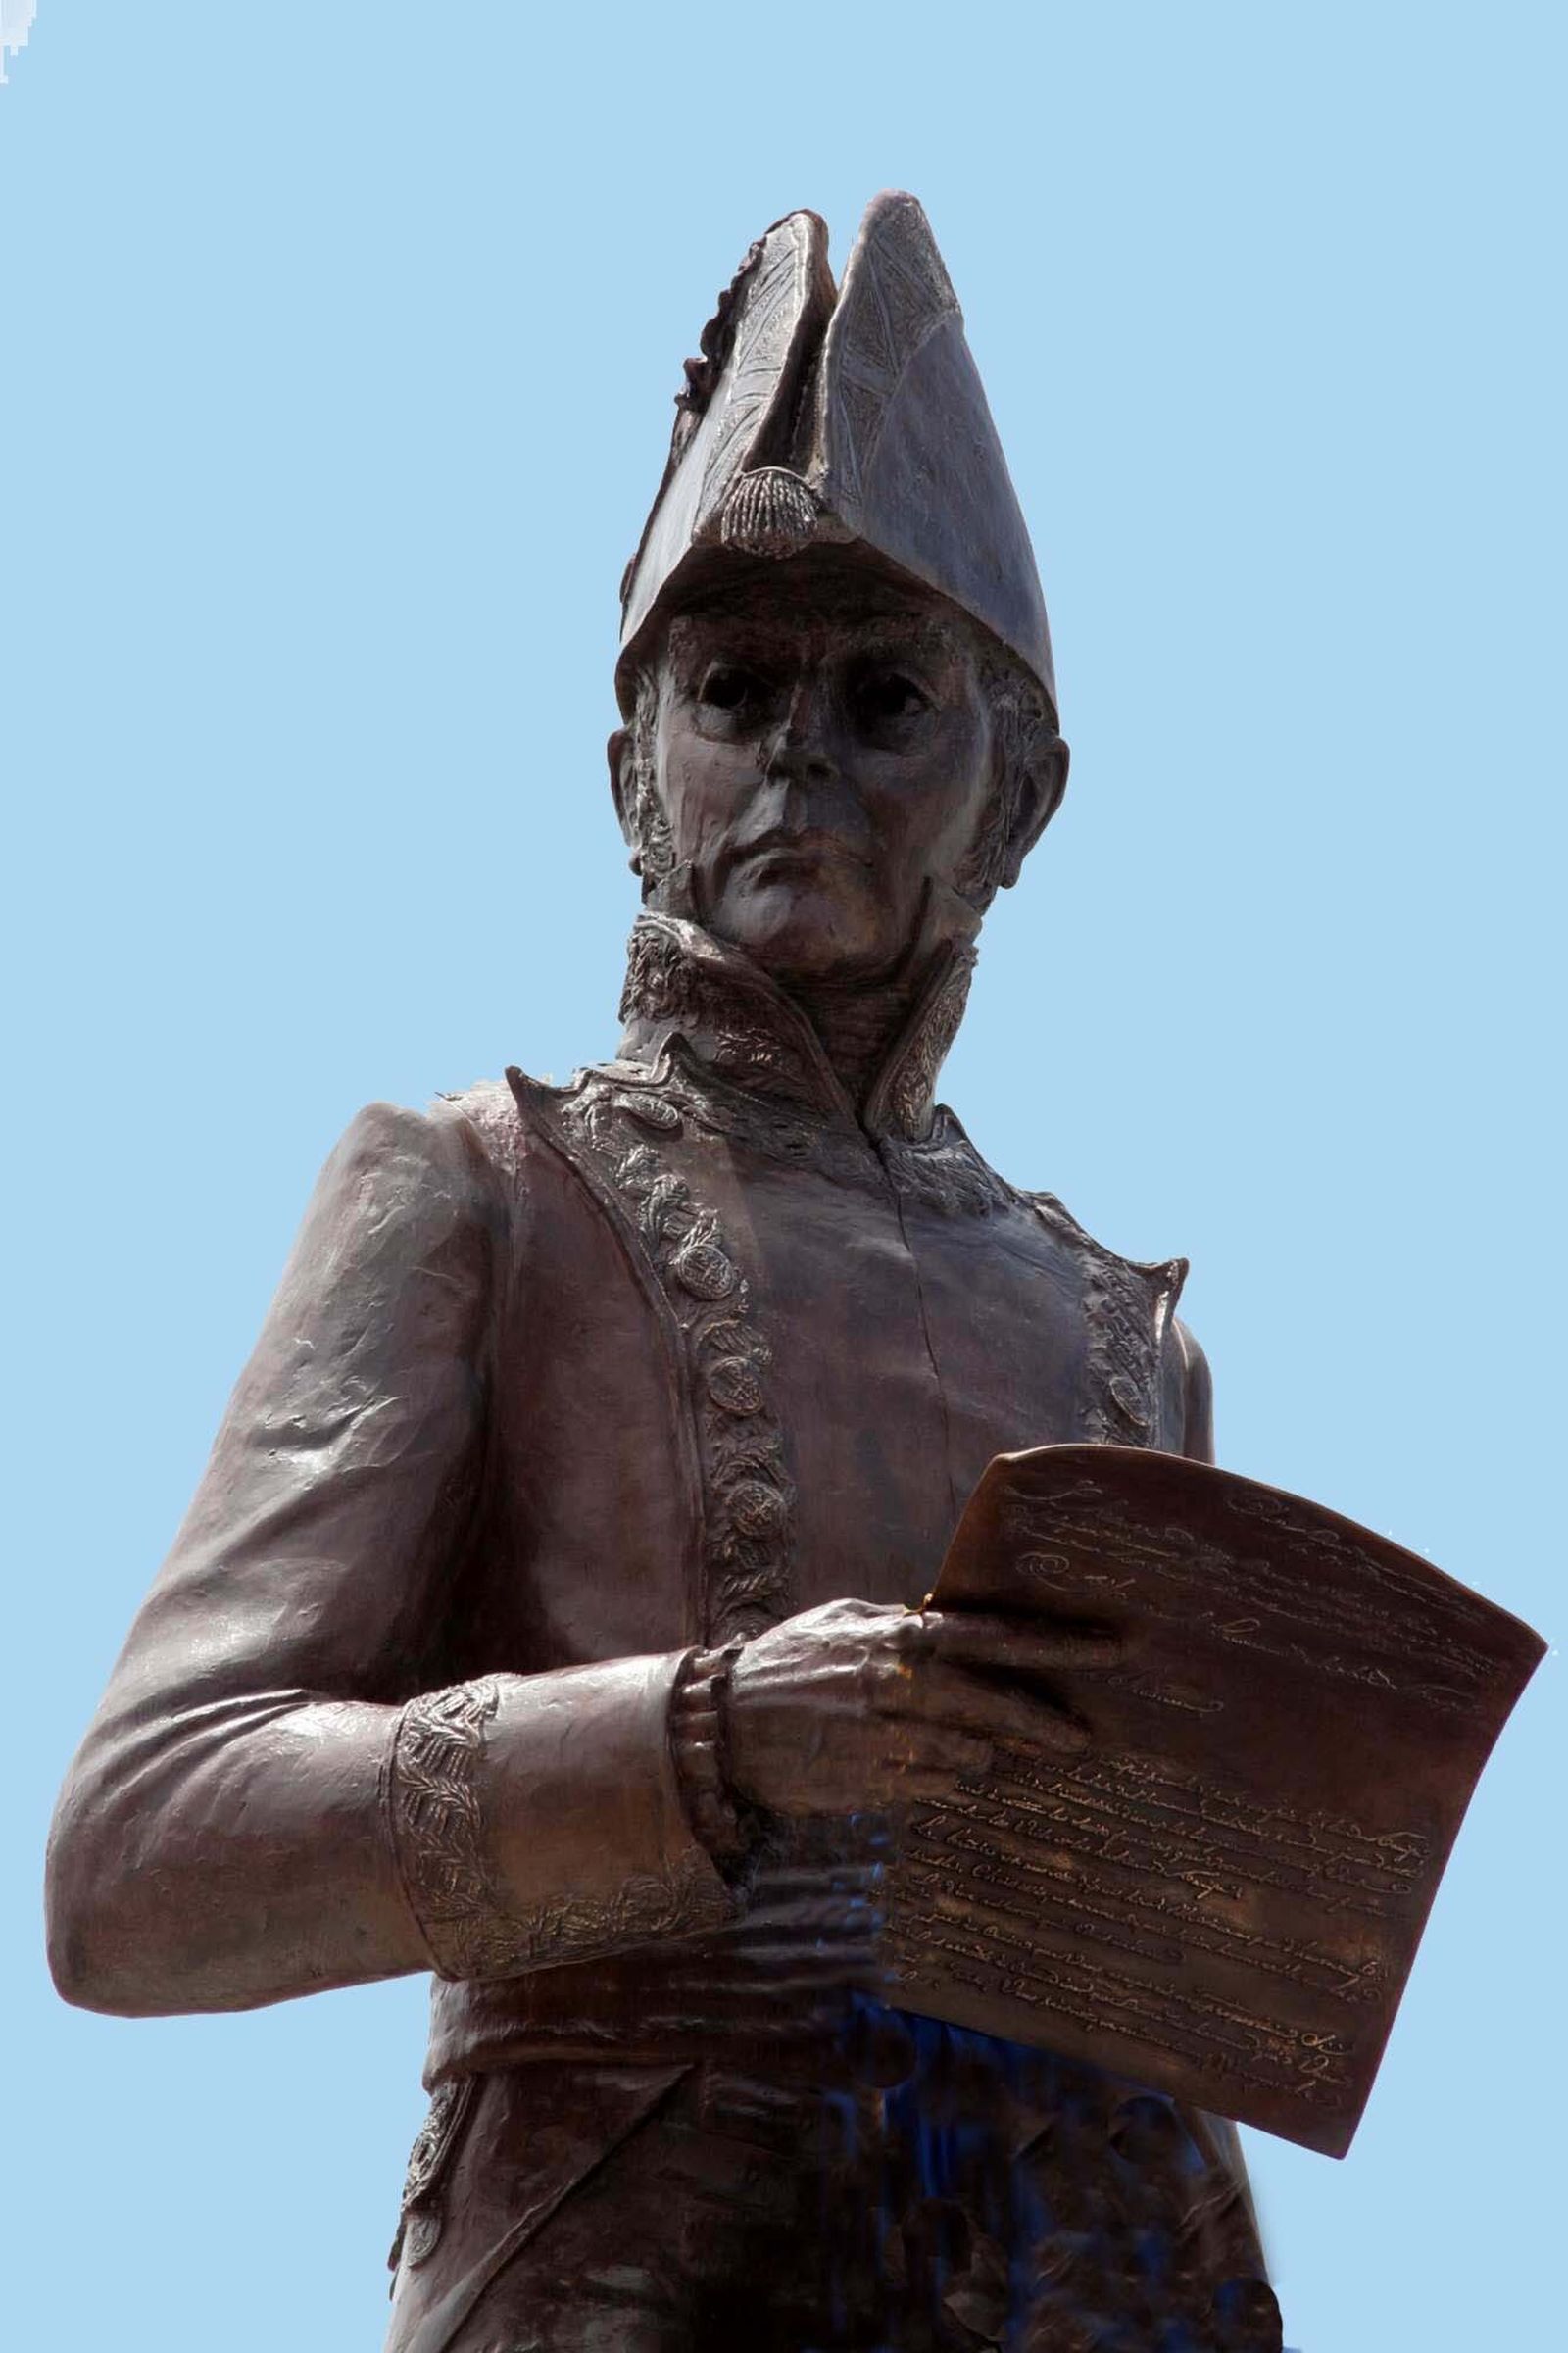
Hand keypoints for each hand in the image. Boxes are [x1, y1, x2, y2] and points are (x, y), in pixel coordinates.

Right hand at [723, 1597, 1117, 1820]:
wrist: (723, 1726)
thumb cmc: (785, 1665)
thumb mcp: (841, 1623)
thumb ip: (897, 1624)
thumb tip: (942, 1622)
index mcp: (900, 1637)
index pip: (996, 1636)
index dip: (1057, 1642)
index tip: (1109, 1646)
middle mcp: (901, 1685)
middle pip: (999, 1704)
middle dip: (1048, 1719)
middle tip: (1088, 1734)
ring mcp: (890, 1739)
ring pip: (973, 1753)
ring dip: (992, 1752)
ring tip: (1001, 1751)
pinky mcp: (877, 1784)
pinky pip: (936, 1784)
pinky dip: (947, 1776)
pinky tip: (943, 1767)